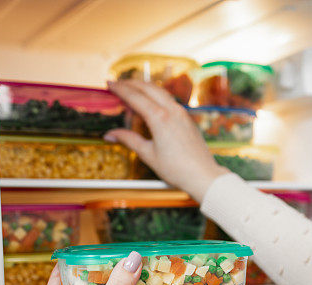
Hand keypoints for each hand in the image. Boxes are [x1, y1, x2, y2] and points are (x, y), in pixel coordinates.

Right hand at [105, 80, 225, 202]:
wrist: (202, 175)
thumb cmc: (176, 169)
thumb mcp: (148, 155)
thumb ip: (128, 140)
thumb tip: (110, 135)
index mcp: (159, 118)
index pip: (135, 96)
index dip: (120, 89)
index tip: (108, 83)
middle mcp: (172, 111)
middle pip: (148, 88)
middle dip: (130, 83)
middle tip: (117, 84)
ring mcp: (182, 113)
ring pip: (160, 91)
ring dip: (144, 87)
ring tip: (131, 90)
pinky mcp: (187, 118)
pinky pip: (169, 100)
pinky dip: (155, 96)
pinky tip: (150, 103)